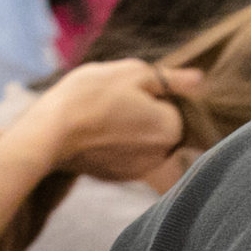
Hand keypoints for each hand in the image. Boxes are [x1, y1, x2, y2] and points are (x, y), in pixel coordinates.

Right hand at [7, 60, 203, 182]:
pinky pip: (123, 154)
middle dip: (141, 112)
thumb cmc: (91, 95)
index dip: (150, 92)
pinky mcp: (117, 177)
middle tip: (111, 100)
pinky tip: (93, 133)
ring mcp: (139, 170)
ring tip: (100, 116)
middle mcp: (162, 155)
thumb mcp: (133, 73)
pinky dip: (113, 144)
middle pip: (159, 125)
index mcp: (172, 128)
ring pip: (141, 140)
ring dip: (127, 128)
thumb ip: (171, 79)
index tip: (126, 90)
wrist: (50, 133)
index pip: (172, 105)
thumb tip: (200, 79)